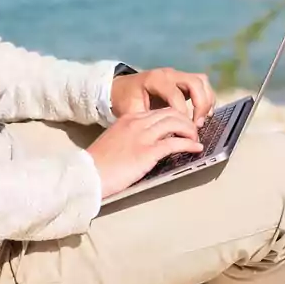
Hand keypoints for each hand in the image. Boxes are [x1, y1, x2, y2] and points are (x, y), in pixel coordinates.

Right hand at [86, 108, 204, 196]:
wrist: (88, 173)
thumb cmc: (100, 162)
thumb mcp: (116, 140)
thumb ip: (132, 136)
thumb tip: (150, 141)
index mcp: (129, 118)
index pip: (159, 110)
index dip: (175, 116)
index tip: (182, 125)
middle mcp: (138, 122)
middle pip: (171, 113)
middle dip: (186, 120)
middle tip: (193, 131)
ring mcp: (143, 136)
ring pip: (176, 123)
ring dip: (190, 130)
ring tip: (196, 139)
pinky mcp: (148, 152)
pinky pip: (175, 143)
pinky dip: (189, 144)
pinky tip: (196, 148)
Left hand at [110, 67, 216, 127]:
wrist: (121, 88)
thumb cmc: (126, 100)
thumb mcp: (131, 111)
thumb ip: (148, 120)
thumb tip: (165, 134)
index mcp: (155, 79)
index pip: (176, 94)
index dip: (182, 113)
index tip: (183, 130)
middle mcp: (169, 74)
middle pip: (195, 83)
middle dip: (200, 105)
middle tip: (197, 125)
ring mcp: (178, 75)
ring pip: (202, 82)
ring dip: (206, 101)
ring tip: (202, 121)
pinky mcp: (183, 80)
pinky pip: (202, 85)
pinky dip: (207, 98)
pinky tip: (203, 115)